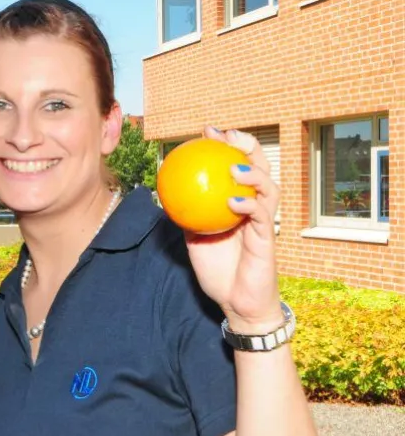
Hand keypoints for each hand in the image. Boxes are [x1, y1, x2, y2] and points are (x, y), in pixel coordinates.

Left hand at [183, 127, 282, 329]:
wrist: (235, 302)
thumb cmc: (218, 271)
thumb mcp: (195, 239)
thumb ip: (188, 217)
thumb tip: (166, 195)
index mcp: (238, 204)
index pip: (237, 167)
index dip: (226, 147)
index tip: (207, 133)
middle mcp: (254, 208)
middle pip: (259, 167)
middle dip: (246, 146)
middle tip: (226, 135)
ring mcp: (263, 222)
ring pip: (268, 187)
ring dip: (253, 173)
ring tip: (233, 167)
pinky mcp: (267, 239)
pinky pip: (261, 216)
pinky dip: (248, 205)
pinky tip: (233, 200)